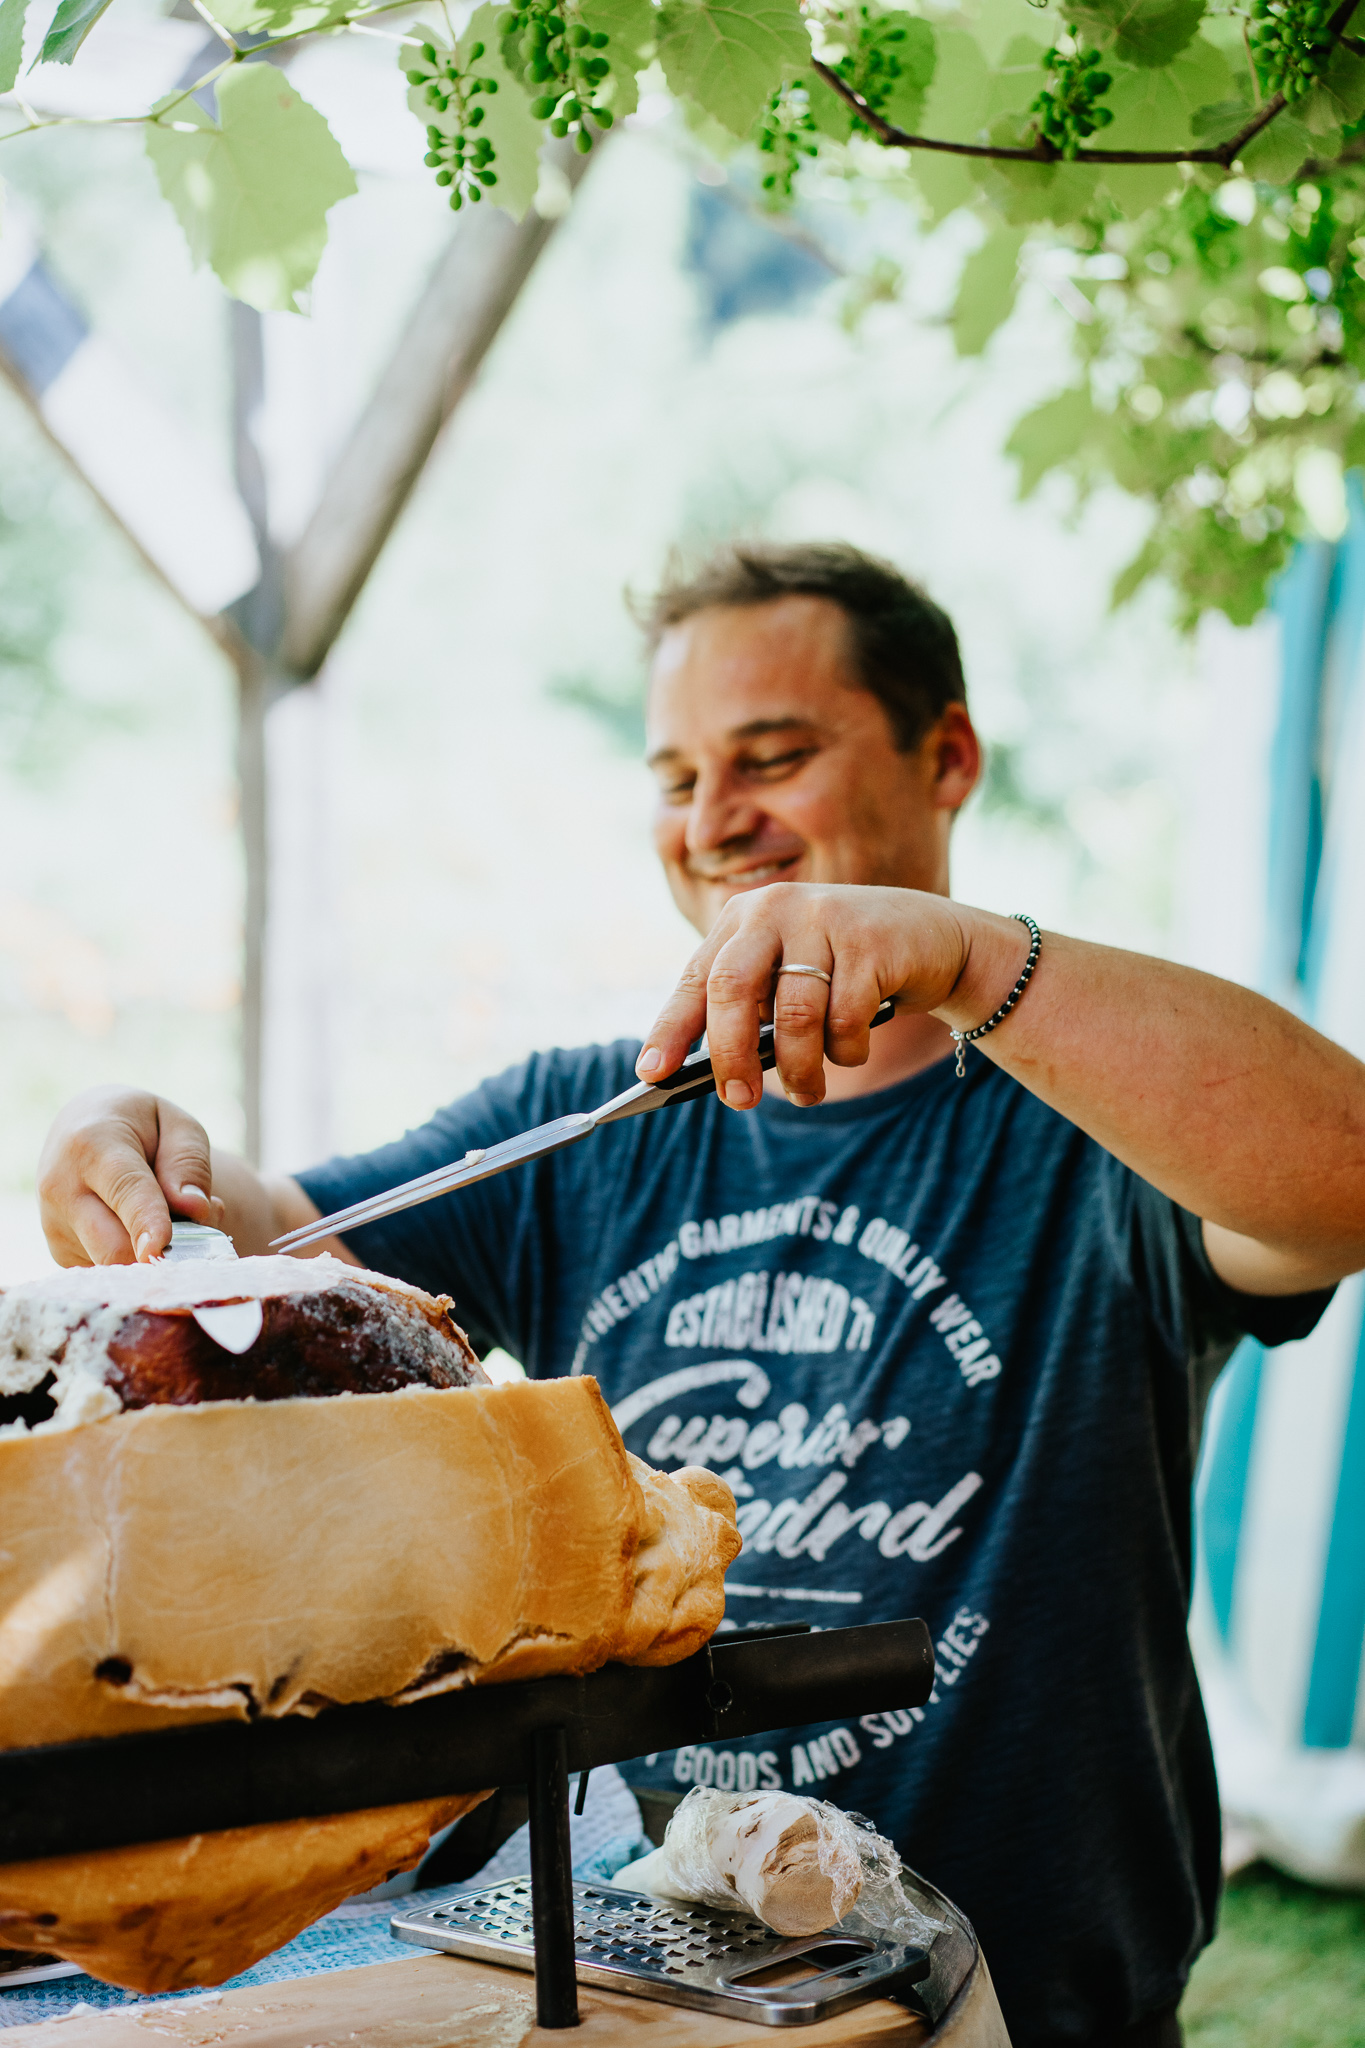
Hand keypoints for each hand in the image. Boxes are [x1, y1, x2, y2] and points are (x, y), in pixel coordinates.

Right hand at [37, 1087, 223, 1266]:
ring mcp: (56, 1227)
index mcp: (92, 1145)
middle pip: (112, 1246)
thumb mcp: (175, 1124)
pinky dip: (137, 1259)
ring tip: (167, 1217)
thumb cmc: (140, 1126)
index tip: (159, 1246)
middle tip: (200, 1234)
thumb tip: (196, 1209)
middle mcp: (62, 1189)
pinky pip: (111, 1271)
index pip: (125, 1191)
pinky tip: (142, 1231)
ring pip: (115, 1264)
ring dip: (153, 1253)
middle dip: (160, 1254)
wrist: (83, 1128)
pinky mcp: (61, 1253)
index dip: (146, 1221)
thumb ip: (189, 1162)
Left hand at [636, 883, 972, 1108]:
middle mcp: (774, 908)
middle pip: (732, 989)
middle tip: (738, 1100)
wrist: (934, 940)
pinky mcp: (869, 940)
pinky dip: (845, 1052)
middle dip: (730, 1055)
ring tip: (810, 1093)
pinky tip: (852, 1050)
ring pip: (793, 1014)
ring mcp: (822, 918)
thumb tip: (719, 1078)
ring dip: (799, 1069)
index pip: (695, 978)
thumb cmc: (846, 972)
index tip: (651, 1073)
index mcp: (742, 918)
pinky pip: (844, 1019)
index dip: (671, 1028)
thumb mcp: (790, 980)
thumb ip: (753, 1012)